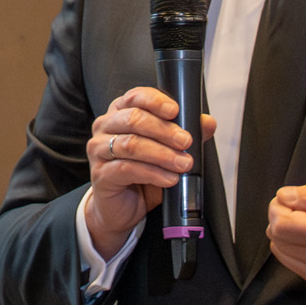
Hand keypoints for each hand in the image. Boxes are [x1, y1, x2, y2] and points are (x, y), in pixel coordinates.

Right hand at [84, 88, 217, 258]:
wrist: (125, 207)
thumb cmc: (143, 174)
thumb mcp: (167, 151)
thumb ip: (184, 134)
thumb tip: (207, 123)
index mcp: (120, 113)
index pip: (135, 97)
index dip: (155, 101)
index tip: (175, 111)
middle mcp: (105, 127)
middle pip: (133, 119)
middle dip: (164, 130)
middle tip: (186, 142)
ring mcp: (98, 150)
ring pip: (131, 144)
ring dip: (162, 154)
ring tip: (183, 164)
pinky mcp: (100, 174)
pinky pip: (126, 169)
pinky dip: (153, 173)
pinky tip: (169, 179)